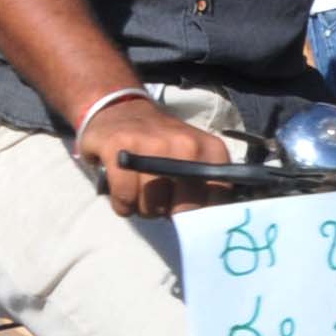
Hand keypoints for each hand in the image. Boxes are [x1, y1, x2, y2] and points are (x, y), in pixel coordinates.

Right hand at [75, 92, 229, 218]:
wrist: (121, 109)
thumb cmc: (161, 143)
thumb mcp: (195, 156)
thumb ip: (207, 186)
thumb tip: (208, 226)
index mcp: (210, 150)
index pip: (215, 203)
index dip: (198, 215)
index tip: (185, 205)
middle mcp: (186, 145)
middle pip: (182, 210)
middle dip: (167, 211)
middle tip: (158, 194)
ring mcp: (152, 145)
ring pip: (150, 208)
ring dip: (141, 207)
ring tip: (139, 187)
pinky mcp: (120, 149)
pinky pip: (124, 200)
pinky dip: (121, 203)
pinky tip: (122, 188)